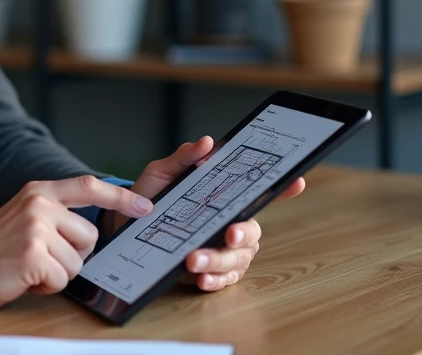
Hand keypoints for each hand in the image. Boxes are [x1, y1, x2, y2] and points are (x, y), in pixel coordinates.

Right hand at [0, 175, 154, 308]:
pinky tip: (26, 278)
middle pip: (90, 235)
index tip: (145, 206)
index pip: (89, 186)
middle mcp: (40, 204)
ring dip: (59, 273)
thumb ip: (55, 213)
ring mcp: (37, 228)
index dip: (120, 196)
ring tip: (31, 267)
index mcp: (39, 191)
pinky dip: (47, 286)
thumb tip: (92, 228)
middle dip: (74, 254)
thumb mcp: (25, 216)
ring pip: (79, 261)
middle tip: (42, 257)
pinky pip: (63, 279)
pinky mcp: (34, 253)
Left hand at [100, 136, 306, 292]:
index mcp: (224, 197)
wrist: (124, 226)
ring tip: (194, 260)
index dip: (282, 188)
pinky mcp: (211, 271)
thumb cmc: (149, 196)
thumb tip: (206, 142)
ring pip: (238, 258)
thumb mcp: (162, 172)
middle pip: (252, 231)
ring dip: (219, 260)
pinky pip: (223, 280)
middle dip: (243, 234)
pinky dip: (214, 280)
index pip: (258, 192)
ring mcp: (224, 249)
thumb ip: (184, 158)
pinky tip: (200, 278)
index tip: (296, 181)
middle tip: (227, 234)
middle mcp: (230, 223)